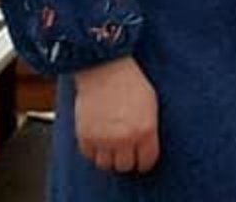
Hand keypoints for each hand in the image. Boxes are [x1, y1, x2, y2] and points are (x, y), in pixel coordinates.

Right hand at [73, 56, 158, 173]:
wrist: (104, 68)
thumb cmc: (130, 81)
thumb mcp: (151, 104)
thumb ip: (148, 128)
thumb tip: (147, 145)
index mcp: (145, 129)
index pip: (146, 161)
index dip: (145, 161)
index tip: (142, 159)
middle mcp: (124, 138)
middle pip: (124, 166)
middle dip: (127, 159)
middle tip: (126, 151)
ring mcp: (103, 139)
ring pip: (105, 165)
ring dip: (109, 157)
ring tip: (112, 146)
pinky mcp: (85, 136)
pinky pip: (89, 156)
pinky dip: (94, 151)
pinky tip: (99, 140)